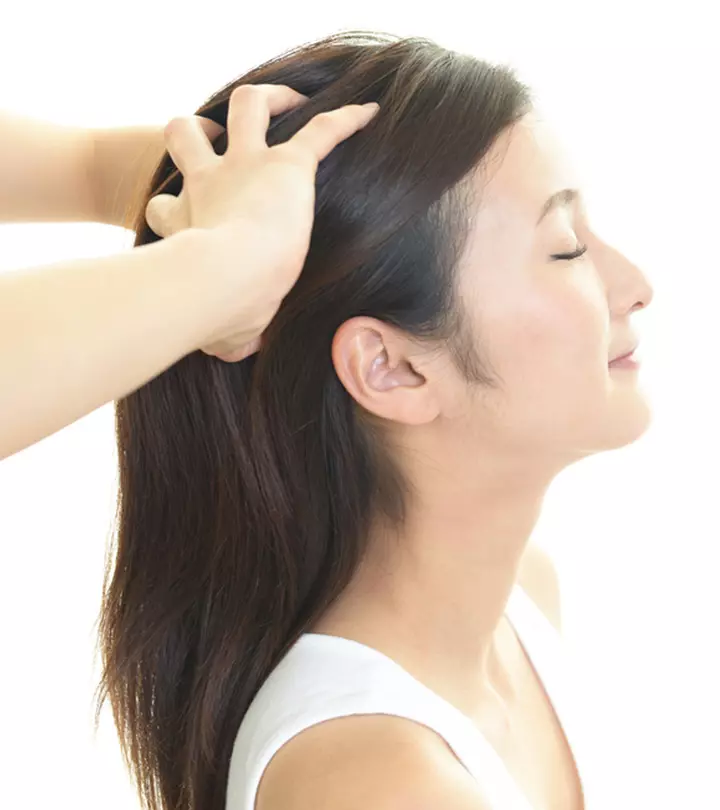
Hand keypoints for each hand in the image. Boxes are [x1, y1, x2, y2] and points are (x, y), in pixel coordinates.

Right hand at [144, 84, 378, 360]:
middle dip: (197, 131)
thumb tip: (236, 352)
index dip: (173, 210)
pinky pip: (321, 131)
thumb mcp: (214, 327)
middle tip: (217, 140)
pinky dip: (346, 120)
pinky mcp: (286, 165)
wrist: (222, 280)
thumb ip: (226, 335)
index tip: (189, 221)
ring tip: (288, 102)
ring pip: (246, 106)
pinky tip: (369, 114)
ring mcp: (245, 166)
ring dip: (267, 99)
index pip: (165, 207)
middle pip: (184, 134)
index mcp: (185, 222)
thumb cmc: (213, 310)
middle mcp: (208, 184)